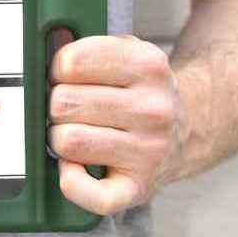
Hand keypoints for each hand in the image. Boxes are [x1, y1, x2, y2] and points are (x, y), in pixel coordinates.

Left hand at [47, 34, 185, 215]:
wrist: (190, 129)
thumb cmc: (141, 91)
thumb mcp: (126, 54)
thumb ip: (88, 47)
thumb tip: (48, 40)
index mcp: (148, 65)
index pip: (71, 62)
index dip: (57, 69)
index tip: (65, 76)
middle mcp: (154, 109)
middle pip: (63, 102)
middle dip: (56, 104)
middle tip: (70, 108)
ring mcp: (150, 151)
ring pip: (68, 141)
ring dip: (59, 137)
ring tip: (75, 132)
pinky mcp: (139, 188)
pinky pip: (93, 196)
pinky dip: (73, 183)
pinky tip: (73, 168)